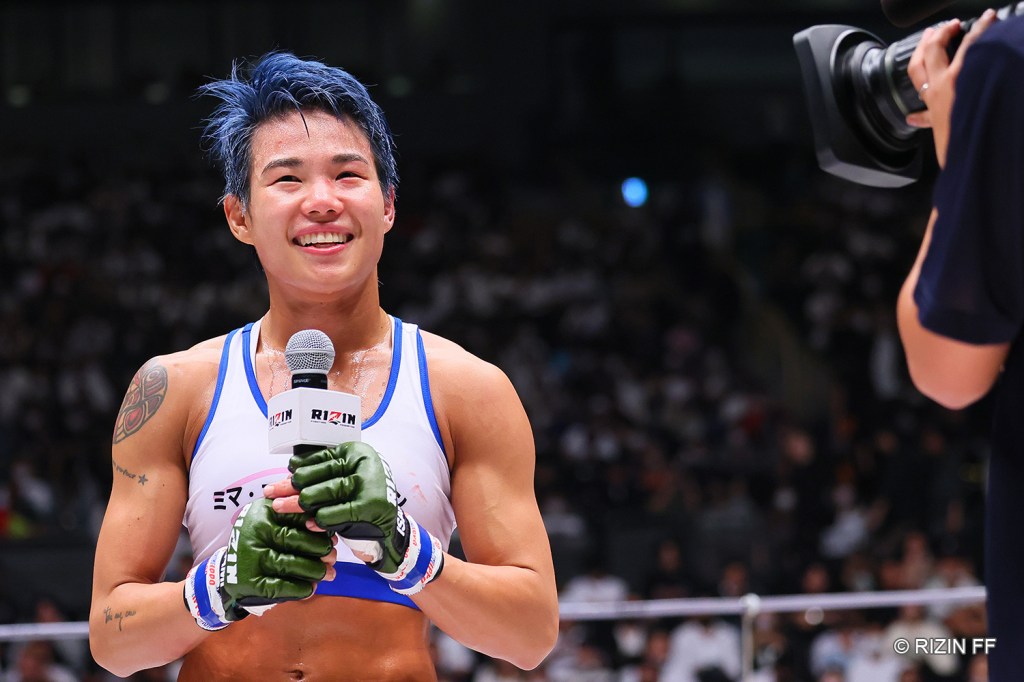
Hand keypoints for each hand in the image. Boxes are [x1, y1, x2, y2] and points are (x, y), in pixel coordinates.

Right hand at [184, 498, 335, 629]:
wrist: (226, 571)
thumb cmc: (261, 544)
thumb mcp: (272, 522)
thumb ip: (298, 520)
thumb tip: (331, 533)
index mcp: (262, 511)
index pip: (297, 516)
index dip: (319, 528)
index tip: (332, 537)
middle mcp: (253, 531)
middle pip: (295, 540)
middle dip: (320, 550)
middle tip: (333, 557)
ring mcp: (249, 557)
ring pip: (290, 563)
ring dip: (315, 571)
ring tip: (329, 573)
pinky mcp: (248, 581)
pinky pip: (280, 586)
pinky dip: (300, 589)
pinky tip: (311, 588)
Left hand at [288, 442, 443, 593]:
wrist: (390, 531)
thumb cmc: (361, 505)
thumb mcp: (346, 483)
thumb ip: (323, 477)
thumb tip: (288, 474)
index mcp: (360, 453)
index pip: (325, 458)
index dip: (301, 468)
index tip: (283, 476)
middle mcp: (367, 464)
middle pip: (322, 475)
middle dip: (293, 486)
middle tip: (271, 493)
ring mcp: (371, 485)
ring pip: (327, 492)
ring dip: (300, 503)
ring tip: (281, 507)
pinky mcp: (371, 506)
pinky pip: (337, 513)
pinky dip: (320, 520)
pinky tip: (307, 524)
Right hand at [906, 9, 997, 166]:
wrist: (969, 151)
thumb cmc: (957, 144)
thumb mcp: (940, 133)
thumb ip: (927, 121)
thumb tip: (912, 119)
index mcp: (931, 102)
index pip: (916, 76)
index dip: (919, 59)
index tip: (923, 48)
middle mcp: (938, 88)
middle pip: (925, 57)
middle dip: (930, 39)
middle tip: (937, 30)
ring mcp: (952, 80)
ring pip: (945, 47)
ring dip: (952, 31)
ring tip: (962, 23)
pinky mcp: (968, 74)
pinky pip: (972, 44)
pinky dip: (980, 30)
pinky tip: (988, 22)